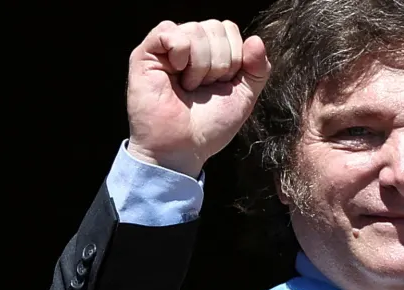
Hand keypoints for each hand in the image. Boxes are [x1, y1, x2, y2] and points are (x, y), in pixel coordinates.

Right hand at [125, 20, 271, 177]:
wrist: (183, 147)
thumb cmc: (209, 126)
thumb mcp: (244, 96)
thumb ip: (258, 69)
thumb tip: (256, 39)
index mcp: (211, 52)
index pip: (229, 29)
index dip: (234, 58)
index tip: (222, 85)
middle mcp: (189, 46)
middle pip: (215, 27)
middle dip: (220, 63)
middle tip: (204, 88)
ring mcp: (167, 48)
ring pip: (195, 29)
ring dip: (200, 66)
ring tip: (189, 87)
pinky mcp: (146, 53)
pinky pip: (169, 31)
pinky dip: (180, 54)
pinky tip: (176, 73)